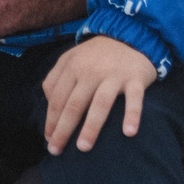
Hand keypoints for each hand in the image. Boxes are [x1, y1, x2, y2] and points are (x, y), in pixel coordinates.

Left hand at [42, 35, 158, 152]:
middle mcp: (92, 71)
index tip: (49, 140)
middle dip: (63, 129)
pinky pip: (134, 99)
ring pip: (100, 103)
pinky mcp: (135, 78)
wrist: (132, 33)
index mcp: (73, 67)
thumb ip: (55, 77)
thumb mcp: (71, 58)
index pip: (57, 99)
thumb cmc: (97, 54)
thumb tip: (48, 103)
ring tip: (83, 147)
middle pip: (74, 104)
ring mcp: (114, 75)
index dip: (51, 121)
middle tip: (57, 151)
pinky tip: (129, 133)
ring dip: (91, 127)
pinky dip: (133, 115)